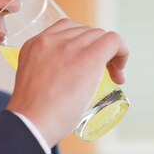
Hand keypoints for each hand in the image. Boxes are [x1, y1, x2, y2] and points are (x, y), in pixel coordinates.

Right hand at [6, 19, 128, 146]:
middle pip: (85, 32)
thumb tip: (64, 86)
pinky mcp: (88, 56)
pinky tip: (120, 71)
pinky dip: (123, 52)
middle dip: (96, 49)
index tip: (84, 64)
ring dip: (110, 55)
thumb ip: (44, 76)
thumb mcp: (33, 85)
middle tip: (102, 74)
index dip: (81, 43)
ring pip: (100, 36)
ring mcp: (69, 46)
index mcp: (34, 45)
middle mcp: (50, 40)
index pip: (65, 30)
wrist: (31, 124)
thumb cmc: (32, 117)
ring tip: (112, 77)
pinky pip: (114, 41)